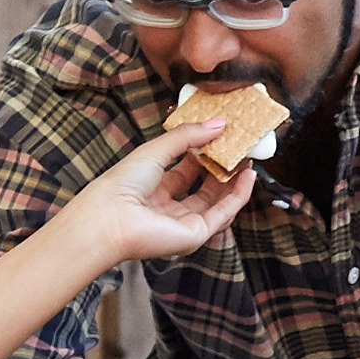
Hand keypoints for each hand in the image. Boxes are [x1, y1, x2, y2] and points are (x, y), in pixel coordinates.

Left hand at [64, 123, 261, 269]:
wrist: (111, 218)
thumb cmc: (121, 185)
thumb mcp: (155, 150)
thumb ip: (187, 136)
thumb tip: (217, 123)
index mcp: (153, 190)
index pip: (184, 172)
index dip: (203, 155)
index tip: (219, 138)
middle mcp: (169, 209)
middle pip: (203, 189)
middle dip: (221, 168)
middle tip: (237, 148)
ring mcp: (183, 224)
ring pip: (217, 202)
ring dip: (234, 181)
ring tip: (247, 159)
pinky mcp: (196, 235)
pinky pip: (224, 213)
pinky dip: (239, 195)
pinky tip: (248, 176)